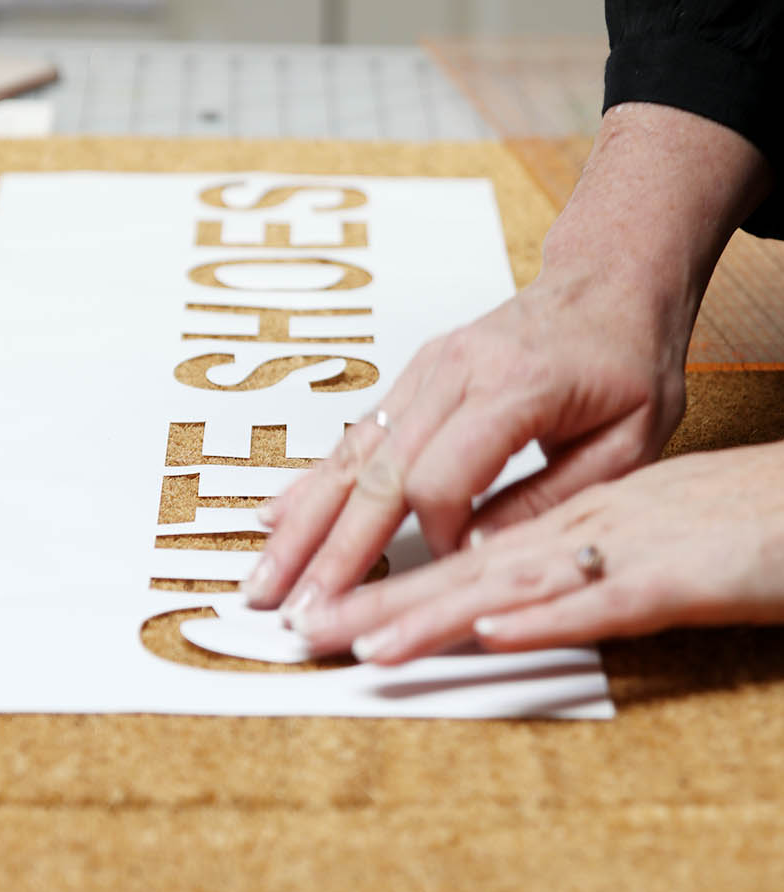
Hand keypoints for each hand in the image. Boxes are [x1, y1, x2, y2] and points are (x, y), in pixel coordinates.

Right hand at [244, 261, 688, 616]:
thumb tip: (475, 554)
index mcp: (514, 387)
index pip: (443, 477)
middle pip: (378, 472)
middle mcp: (454, 373)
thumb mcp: (627, 442)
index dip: (436, 535)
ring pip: (353, 454)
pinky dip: (316, 480)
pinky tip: (278, 516)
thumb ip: (553, 499)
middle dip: (333, 548)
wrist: (607, 282)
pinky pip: (358, 434)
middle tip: (297, 609)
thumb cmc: (627, 361)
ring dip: (306, 520)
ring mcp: (426, 370)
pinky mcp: (415, 375)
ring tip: (266, 576)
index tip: (447, 569)